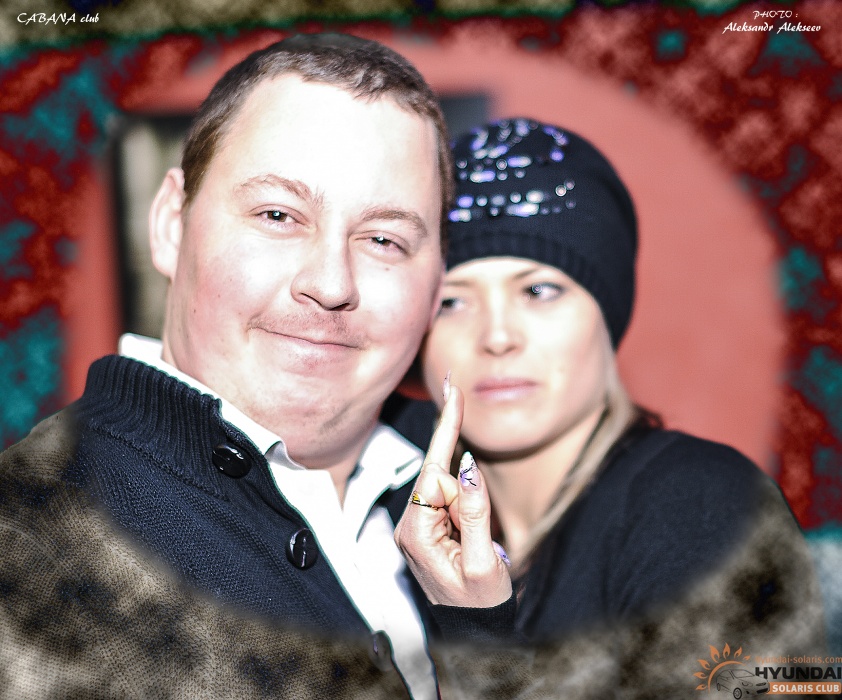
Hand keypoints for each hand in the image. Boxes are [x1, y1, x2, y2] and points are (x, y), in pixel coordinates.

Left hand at [394, 380, 511, 607]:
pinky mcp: (427, 529)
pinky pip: (447, 500)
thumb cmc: (481, 606)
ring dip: (469, 505)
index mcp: (417, 534)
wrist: (475, 634)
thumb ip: (475, 513)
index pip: (434, 472)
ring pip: (446, 488)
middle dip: (465, 487)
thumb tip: (467, 466)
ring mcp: (417, 528)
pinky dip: (463, 504)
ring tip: (477, 545)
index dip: (448, 433)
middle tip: (476, 512)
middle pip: (439, 477)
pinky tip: (471, 527)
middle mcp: (410, 526)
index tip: (454, 392)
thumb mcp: (484, 564)